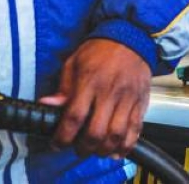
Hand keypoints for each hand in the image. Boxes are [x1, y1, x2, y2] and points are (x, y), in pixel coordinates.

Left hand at [38, 39, 151, 158]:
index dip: (63, 136)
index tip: (56, 144)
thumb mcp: (74, 62)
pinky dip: (126, 146)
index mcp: (90, 81)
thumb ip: (63, 87)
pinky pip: (135, 131)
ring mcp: (128, 99)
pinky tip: (116, 150)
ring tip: (96, 150)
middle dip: (84, 148)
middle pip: (96, 132)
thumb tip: (47, 104)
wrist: (131, 37)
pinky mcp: (141, 103)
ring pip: (117, 136)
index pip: (74, 116)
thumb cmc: (100, 50)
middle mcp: (110, 92)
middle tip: (77, 148)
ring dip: (104, 150)